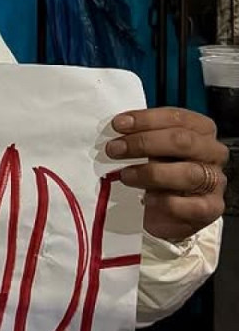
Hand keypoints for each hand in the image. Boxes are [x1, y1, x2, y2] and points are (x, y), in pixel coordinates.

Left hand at [107, 106, 229, 242]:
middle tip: (115, 149)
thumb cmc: (162, 174)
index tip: (119, 124)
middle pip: (183, 141)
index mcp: (202, 131)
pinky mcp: (212, 208)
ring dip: (150, 173)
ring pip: (187, 173)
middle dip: (144, 143)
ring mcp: (215, 181)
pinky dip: (165, 201)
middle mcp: (213, 153)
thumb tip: (119, 128)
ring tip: (126, 175)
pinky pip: (190, 204)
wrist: (169, 212)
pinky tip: (147, 198)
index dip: (147, 119)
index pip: (178, 118)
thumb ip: (142, 136)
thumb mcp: (154, 150)